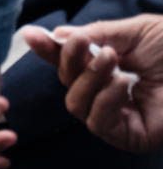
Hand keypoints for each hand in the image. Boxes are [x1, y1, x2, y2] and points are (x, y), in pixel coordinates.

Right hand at [23, 15, 162, 152]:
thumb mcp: (136, 31)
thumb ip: (97, 33)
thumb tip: (58, 36)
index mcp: (114, 67)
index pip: (72, 63)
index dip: (51, 51)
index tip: (31, 36)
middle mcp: (111, 93)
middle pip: (68, 83)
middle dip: (70, 63)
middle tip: (86, 45)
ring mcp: (119, 117)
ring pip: (76, 104)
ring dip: (88, 80)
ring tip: (112, 62)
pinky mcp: (129, 136)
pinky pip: (97, 123)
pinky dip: (103, 102)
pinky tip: (122, 86)